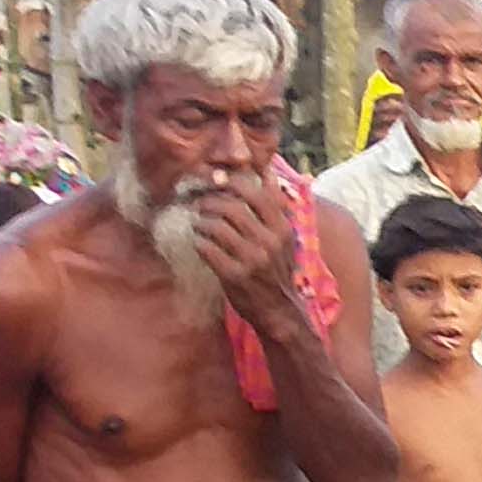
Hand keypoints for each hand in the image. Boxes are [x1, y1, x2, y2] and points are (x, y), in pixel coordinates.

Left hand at [185, 177, 308, 331]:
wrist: (279, 310)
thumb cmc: (276, 269)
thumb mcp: (284, 237)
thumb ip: (275, 206)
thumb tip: (268, 171)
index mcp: (283, 229)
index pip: (257, 194)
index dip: (233, 184)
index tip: (217, 182)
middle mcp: (269, 242)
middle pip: (232, 208)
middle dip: (209, 202)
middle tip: (199, 205)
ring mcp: (252, 259)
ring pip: (216, 226)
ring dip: (201, 222)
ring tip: (198, 224)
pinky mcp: (234, 275)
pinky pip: (206, 248)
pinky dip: (198, 242)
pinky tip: (199, 243)